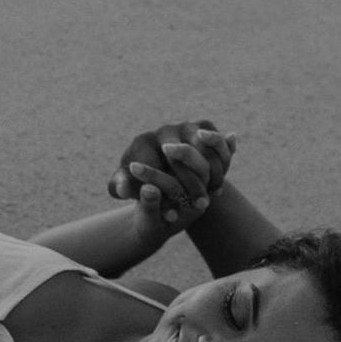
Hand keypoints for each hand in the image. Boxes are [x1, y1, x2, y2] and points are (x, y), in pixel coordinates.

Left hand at [105, 119, 235, 237]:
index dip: (168, 194)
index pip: (156, 169)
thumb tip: (123, 188)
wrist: (159, 160)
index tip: (171, 215)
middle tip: (197, 210)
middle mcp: (166, 130)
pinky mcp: (204, 126)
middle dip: (191, 186)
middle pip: (183, 159)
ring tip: (207, 202)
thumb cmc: (139, 179)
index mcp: (142, 142)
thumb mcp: (127, 186)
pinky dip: (221, 166)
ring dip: (210, 178)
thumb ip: (119, 187)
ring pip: (205, 152)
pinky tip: (216, 189)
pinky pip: (219, 145)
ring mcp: (186, 126)